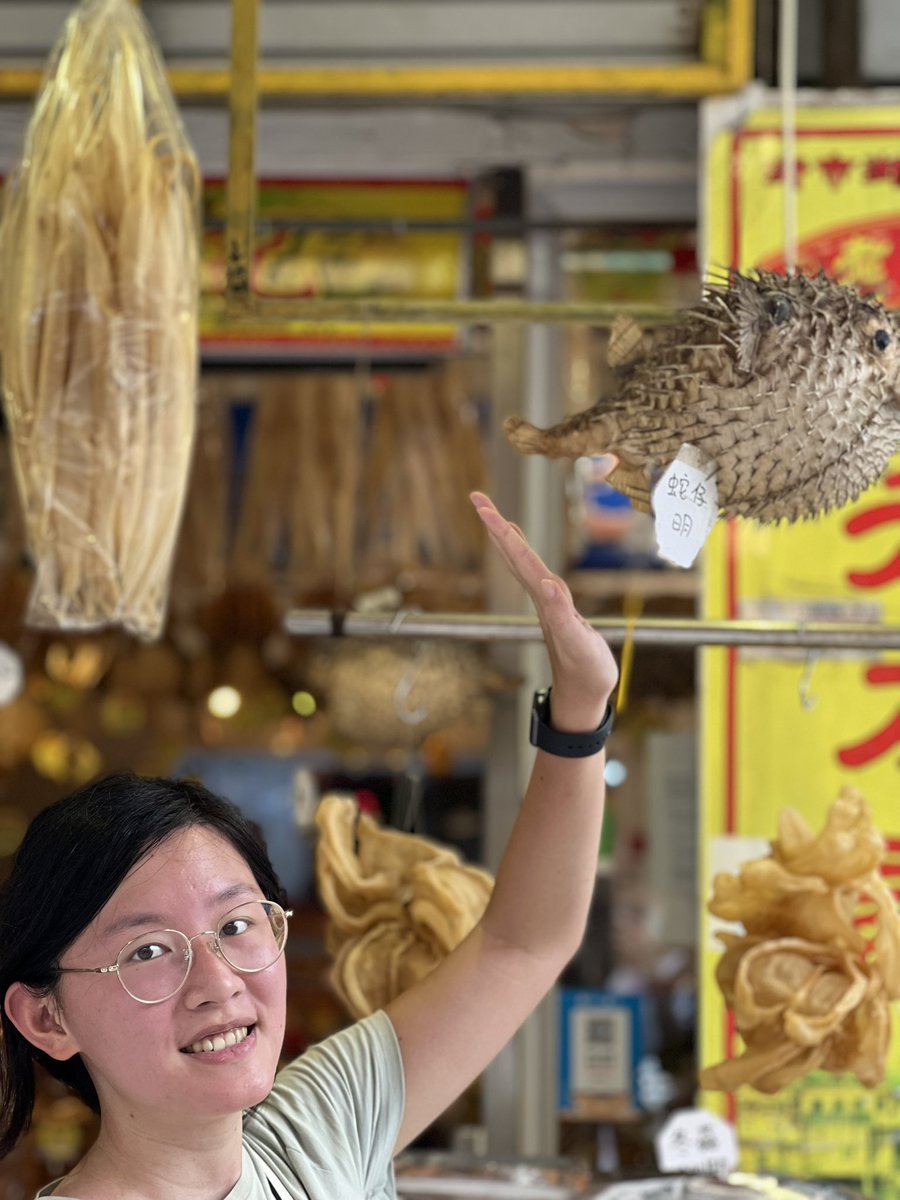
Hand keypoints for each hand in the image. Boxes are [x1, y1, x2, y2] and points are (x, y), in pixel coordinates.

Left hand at [471, 492, 618, 732]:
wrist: (583, 694)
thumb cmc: (586, 671)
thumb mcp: (579, 643)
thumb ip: (563, 615)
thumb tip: (547, 584)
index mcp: (545, 598)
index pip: (519, 556)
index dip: (501, 529)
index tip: (482, 506)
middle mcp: (540, 596)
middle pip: (513, 553)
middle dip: (495, 524)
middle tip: (477, 498)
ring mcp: (545, 602)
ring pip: (521, 561)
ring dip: (507, 537)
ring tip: (495, 516)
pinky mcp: (554, 607)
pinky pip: (534, 572)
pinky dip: (525, 554)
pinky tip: (522, 548)